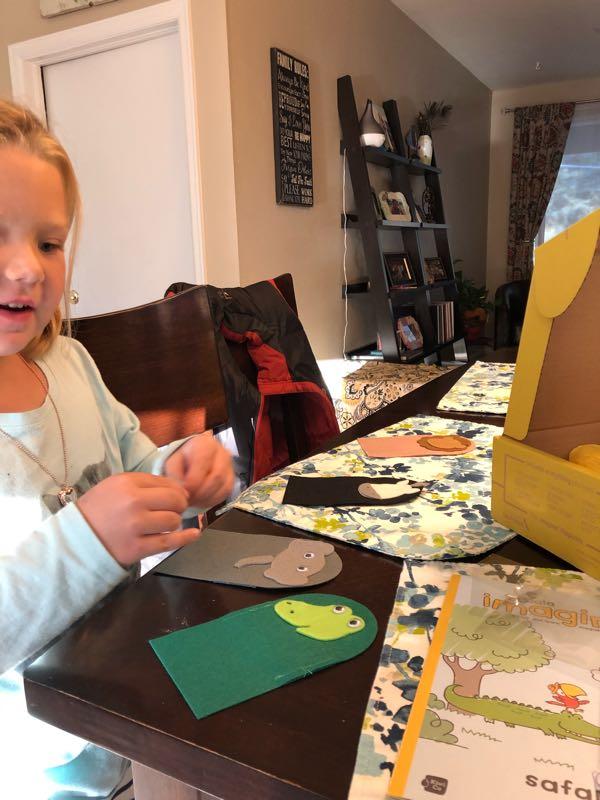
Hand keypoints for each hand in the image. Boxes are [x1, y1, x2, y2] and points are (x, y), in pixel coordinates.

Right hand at [77, 472, 199, 566]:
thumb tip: (179, 488)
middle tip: (173, 510)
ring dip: (174, 522)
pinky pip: (169, 542)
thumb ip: (145, 483)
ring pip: (173, 520)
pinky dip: (186, 538)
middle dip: (179, 505)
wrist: (75, 540)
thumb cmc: (97, 510)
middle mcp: (133, 502)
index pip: (166, 483)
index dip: (176, 490)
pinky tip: (194, 534)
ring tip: (165, 524)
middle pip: (174, 500)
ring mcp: (135, 527)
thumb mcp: (115, 486)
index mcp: (127, 483)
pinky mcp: (137, 548)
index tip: (176, 497)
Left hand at [164, 432, 233, 509]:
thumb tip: (182, 491)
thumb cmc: (184, 459)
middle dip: (200, 493)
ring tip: (192, 501)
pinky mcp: (232, 479)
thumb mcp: (173, 462)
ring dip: (205, 499)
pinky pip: (225, 494)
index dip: (193, 482)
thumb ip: (175, 474)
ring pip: (223, 488)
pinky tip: (200, 500)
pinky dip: (211, 501)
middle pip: (216, 477)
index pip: (203, 464)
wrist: (195, 457)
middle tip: (187, 500)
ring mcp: (230, 467)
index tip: (183, 492)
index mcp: (206, 444)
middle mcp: (222, 453)